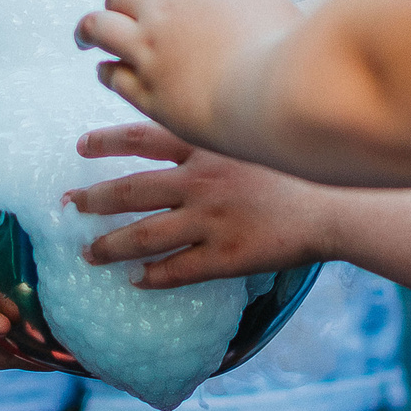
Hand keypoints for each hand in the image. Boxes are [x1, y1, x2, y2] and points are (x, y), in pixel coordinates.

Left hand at [68, 122, 337, 286]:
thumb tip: (197, 128)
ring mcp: (210, 221)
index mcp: (207, 145)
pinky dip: (152, 277)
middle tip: (69, 205)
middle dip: (93, 199)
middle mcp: (200, 181)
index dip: (106, 141)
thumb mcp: (258, 133)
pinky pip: (177, 270)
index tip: (80, 145)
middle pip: (130, 190)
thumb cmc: (306, 165)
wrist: (341, 202)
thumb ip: (224, 134)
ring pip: (143, 236)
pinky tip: (137, 282)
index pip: (141, 137)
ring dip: (110, 246)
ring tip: (88, 253)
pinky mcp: (225, 257)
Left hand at [77, 0, 302, 147]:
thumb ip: (270, 2)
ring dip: (90, 29)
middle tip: (119, 10)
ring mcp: (152, 50)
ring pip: (98, 26)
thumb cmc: (295, 52)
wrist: (281, 93)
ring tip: (85, 37)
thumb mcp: (282, 8)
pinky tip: (108, 72)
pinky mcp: (147, 91)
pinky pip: (110, 74)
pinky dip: (106, 70)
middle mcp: (167, 9)